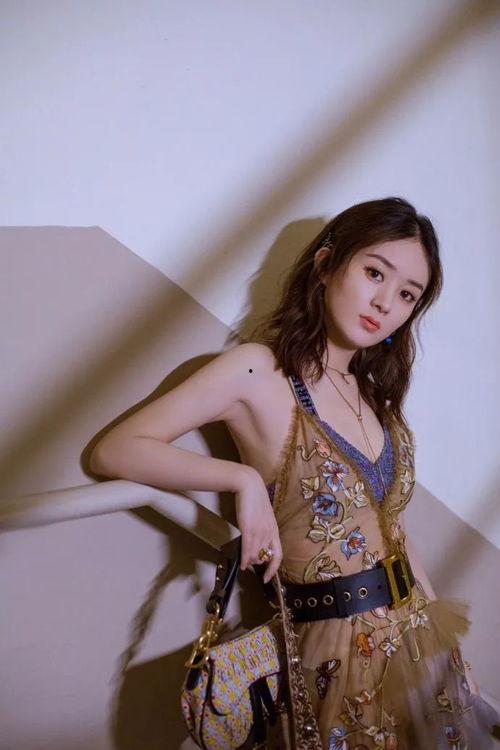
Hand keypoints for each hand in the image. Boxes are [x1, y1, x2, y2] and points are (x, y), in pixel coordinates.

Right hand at [235, 469, 282, 583]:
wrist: (249, 486)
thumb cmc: (254, 500)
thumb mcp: (262, 517)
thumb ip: (262, 530)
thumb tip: (257, 544)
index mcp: (274, 529)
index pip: (278, 555)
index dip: (274, 569)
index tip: (267, 577)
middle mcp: (269, 532)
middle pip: (265, 557)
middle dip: (258, 564)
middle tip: (250, 564)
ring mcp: (259, 531)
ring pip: (256, 554)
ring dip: (250, 561)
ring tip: (245, 562)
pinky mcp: (249, 528)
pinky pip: (248, 549)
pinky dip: (245, 559)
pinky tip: (242, 565)